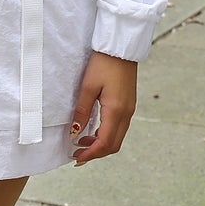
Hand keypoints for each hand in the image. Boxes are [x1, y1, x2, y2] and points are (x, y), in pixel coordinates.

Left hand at [69, 51, 136, 165]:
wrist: (120, 48)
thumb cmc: (103, 64)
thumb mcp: (88, 86)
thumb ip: (82, 111)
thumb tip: (75, 132)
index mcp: (116, 110)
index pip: (105, 143)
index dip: (90, 153)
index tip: (76, 158)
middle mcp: (126, 114)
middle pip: (113, 145)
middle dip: (96, 153)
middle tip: (77, 155)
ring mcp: (129, 109)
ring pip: (117, 137)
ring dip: (101, 144)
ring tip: (82, 142)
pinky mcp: (128, 104)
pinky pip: (119, 127)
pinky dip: (106, 134)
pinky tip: (93, 130)